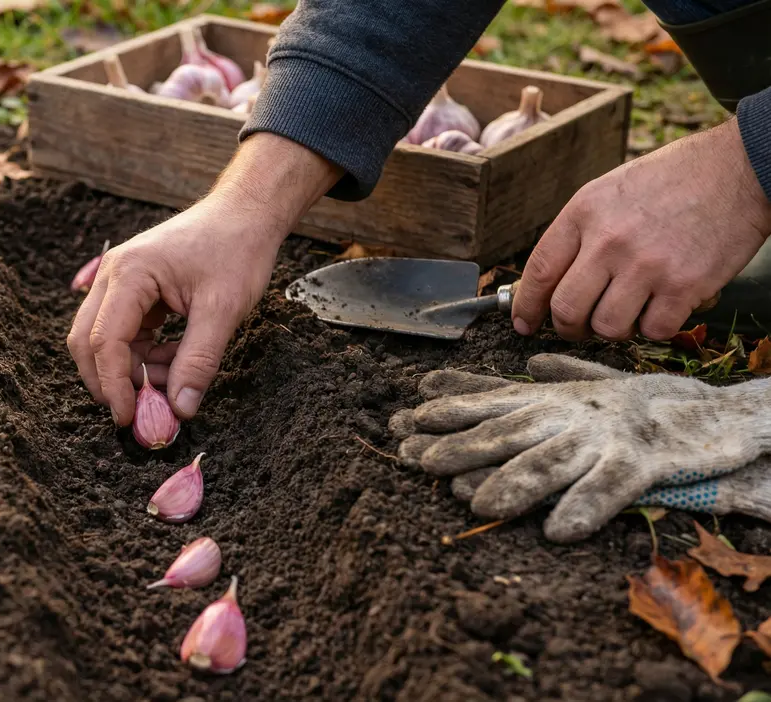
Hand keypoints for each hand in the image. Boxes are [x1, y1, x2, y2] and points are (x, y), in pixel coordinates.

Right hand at [66, 133, 341, 424]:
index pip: (104, 341)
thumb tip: (180, 410)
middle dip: (109, 382)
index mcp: (130, 274)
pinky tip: (174, 360)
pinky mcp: (133, 291)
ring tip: (174, 379)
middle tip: (140, 414)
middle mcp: (113, 274)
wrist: (245, 213)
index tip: (130, 419)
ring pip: (104, 341)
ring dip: (132, 370)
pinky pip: (123, 333)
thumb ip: (199, 361)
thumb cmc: (236, 250)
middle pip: (87, 341)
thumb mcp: (223, 309)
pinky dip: (142, 356)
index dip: (114, 385)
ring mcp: (119, 281)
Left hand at [389, 355, 770, 541]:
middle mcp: (573, 415)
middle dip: (457, 446)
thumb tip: (531, 362)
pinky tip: (558, 532)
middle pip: (506, 431)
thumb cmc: (659, 404)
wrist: (723, 414)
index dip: (447, 410)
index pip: (492, 402)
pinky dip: (583, 509)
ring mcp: (606, 438)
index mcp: (559, 400)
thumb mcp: (602, 385)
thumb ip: (562, 376)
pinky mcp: (644, 463)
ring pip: (549, 461)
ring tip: (475, 503)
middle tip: (414, 460)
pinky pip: (609, 490)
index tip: (404, 418)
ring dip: (510, 482)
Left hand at [512, 117, 770, 341]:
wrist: (739, 168)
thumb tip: (549, 281)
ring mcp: (647, 265)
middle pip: (566, 309)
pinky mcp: (684, 285)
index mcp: (584, 212)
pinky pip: (653, 330)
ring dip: (613, 329)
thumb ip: (580, 233)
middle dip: (567, 327)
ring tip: (626, 312)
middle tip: (578, 327)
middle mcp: (609, 240)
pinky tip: (662, 307)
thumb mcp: (609, 191)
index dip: (526, 305)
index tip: (523, 323)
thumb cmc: (672, 180)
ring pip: (607, 327)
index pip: (539, 271)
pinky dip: (655, 327)